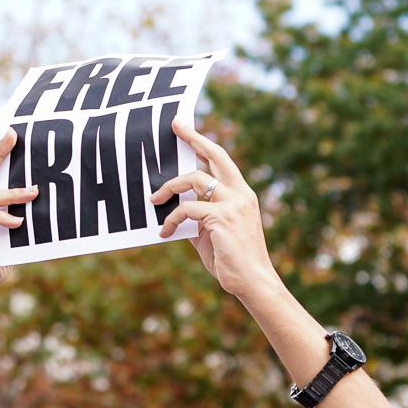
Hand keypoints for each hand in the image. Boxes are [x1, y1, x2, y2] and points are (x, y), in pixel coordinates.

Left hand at [152, 117, 278, 297]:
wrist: (253, 282)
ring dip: (169, 187)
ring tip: (154, 199)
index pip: (222, 161)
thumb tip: (176, 208)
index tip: (188, 130)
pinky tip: (164, 231)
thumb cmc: (232, 261)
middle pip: (215, 154)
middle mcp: (240, 194)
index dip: (204, 144)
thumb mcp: (213, 233)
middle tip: (176, 125)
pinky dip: (171, 218)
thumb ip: (199, 217)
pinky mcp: (221, 218)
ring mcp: (232, 204)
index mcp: (242, 195)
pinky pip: (186, 208)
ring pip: (194, 179)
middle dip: (193, 137)